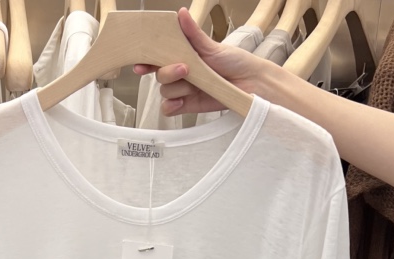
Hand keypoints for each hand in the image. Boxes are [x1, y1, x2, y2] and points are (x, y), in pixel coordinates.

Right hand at [133, 7, 266, 114]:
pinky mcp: (189, 105)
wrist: (251, 83)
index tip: (141, 64)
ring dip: (176, 88)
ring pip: (165, 91)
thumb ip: (194, 34)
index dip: (146, 60)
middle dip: (168, 72)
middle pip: (160, 76)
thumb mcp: (213, 45)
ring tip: (194, 84)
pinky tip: (181, 100)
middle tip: (185, 68)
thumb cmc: (235, 61)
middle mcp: (182, 73)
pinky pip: (170, 109)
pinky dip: (171, 106)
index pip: (158, 58)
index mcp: (183, 55)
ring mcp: (185, 89)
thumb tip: (181, 14)